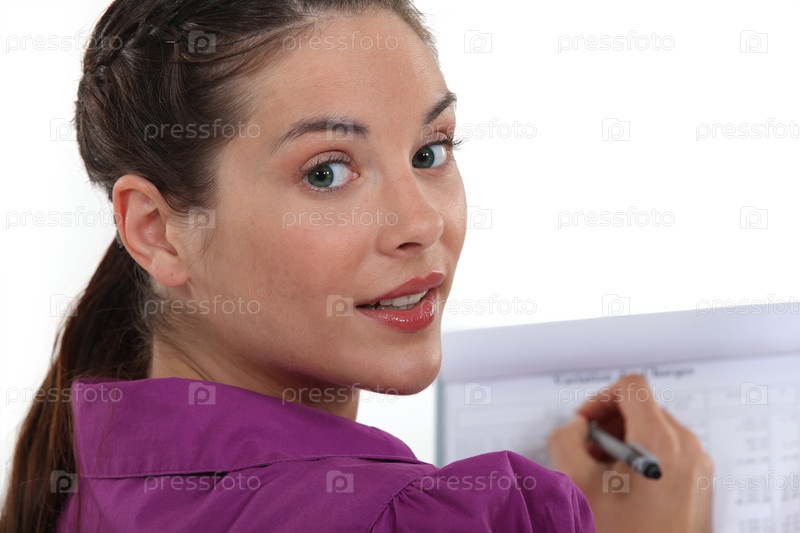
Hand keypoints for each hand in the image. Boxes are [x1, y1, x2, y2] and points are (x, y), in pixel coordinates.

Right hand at [548, 374, 712, 532]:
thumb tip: (576, 429)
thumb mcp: (577, 484)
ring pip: (655, 430)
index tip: (586, 423)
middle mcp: (686, 447)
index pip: (631, 386)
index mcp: (659, 440)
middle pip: (642, 407)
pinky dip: (642, 457)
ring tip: (604, 476)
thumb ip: (566, 440)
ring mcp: (697, 466)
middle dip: (609, 425)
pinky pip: (668, 451)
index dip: (600, 398)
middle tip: (588, 454)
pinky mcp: (700, 483)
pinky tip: (624, 488)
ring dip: (624, 442)